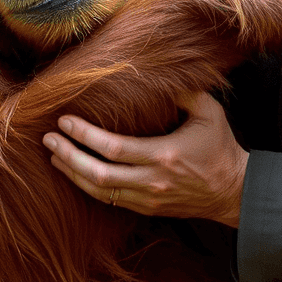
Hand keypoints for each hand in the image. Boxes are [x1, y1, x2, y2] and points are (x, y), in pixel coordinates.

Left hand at [42, 92, 248, 227]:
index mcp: (163, 155)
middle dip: (68, 156)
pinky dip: (88, 187)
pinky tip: (74, 173)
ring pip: (98, 192)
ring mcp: (147, 199)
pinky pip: (109, 201)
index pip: (112, 148)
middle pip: (97, 174)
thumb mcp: (209, 113)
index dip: (84, 135)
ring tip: (54, 155)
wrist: (233, 191)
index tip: (64, 121)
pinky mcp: (147, 209)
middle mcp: (151, 181)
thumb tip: (158, 72)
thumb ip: (185, 92)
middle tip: (48, 139)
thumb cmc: (220, 147)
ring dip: (72, 173)